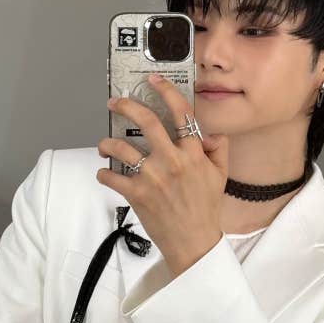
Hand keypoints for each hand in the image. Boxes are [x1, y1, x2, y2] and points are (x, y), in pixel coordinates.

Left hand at [97, 74, 228, 277]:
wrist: (193, 241)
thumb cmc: (205, 208)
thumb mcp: (220, 176)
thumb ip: (218, 150)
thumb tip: (210, 133)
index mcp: (193, 154)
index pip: (181, 114)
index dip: (166, 91)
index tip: (153, 81)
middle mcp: (172, 161)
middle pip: (146, 122)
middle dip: (126, 105)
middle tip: (115, 101)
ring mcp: (153, 177)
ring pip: (122, 148)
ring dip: (108, 143)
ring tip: (104, 145)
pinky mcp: (137, 195)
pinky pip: (111, 177)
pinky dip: (103, 173)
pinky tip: (105, 172)